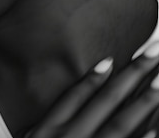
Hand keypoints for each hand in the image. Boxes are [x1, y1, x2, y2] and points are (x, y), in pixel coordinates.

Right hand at [25, 41, 158, 137]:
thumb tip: (36, 112)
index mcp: (48, 129)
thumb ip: (36, 128)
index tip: (111, 59)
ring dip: (144, 102)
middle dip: (132, 76)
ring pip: (120, 124)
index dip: (92, 78)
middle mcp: (71, 137)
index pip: (73, 97)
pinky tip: (157, 126)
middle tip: (154, 52)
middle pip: (105, 102)